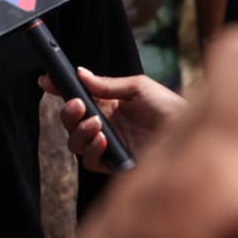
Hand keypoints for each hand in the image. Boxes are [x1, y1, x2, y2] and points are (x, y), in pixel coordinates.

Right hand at [40, 69, 186, 171]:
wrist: (191, 132)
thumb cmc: (169, 107)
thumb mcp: (138, 87)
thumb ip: (107, 84)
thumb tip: (80, 74)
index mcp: (108, 103)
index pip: (77, 96)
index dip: (60, 89)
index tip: (46, 82)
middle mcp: (104, 124)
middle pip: (70, 121)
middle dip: (67, 112)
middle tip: (78, 105)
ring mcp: (108, 145)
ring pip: (75, 142)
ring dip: (79, 131)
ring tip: (97, 123)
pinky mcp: (114, 164)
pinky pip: (90, 161)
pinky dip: (91, 150)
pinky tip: (103, 140)